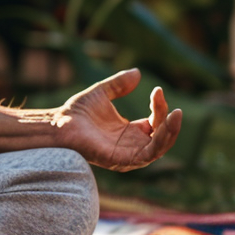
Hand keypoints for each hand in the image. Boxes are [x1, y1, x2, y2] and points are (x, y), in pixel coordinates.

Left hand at [54, 69, 181, 171]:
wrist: (59, 122)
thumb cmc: (77, 112)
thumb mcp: (102, 92)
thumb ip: (119, 84)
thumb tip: (138, 72)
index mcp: (129, 132)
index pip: (154, 122)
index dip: (159, 107)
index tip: (157, 90)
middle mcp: (131, 145)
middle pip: (161, 137)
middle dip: (170, 122)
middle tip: (172, 106)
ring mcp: (127, 155)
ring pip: (159, 148)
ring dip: (170, 132)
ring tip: (176, 115)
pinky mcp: (121, 161)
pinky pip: (148, 155)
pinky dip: (160, 141)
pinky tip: (165, 125)